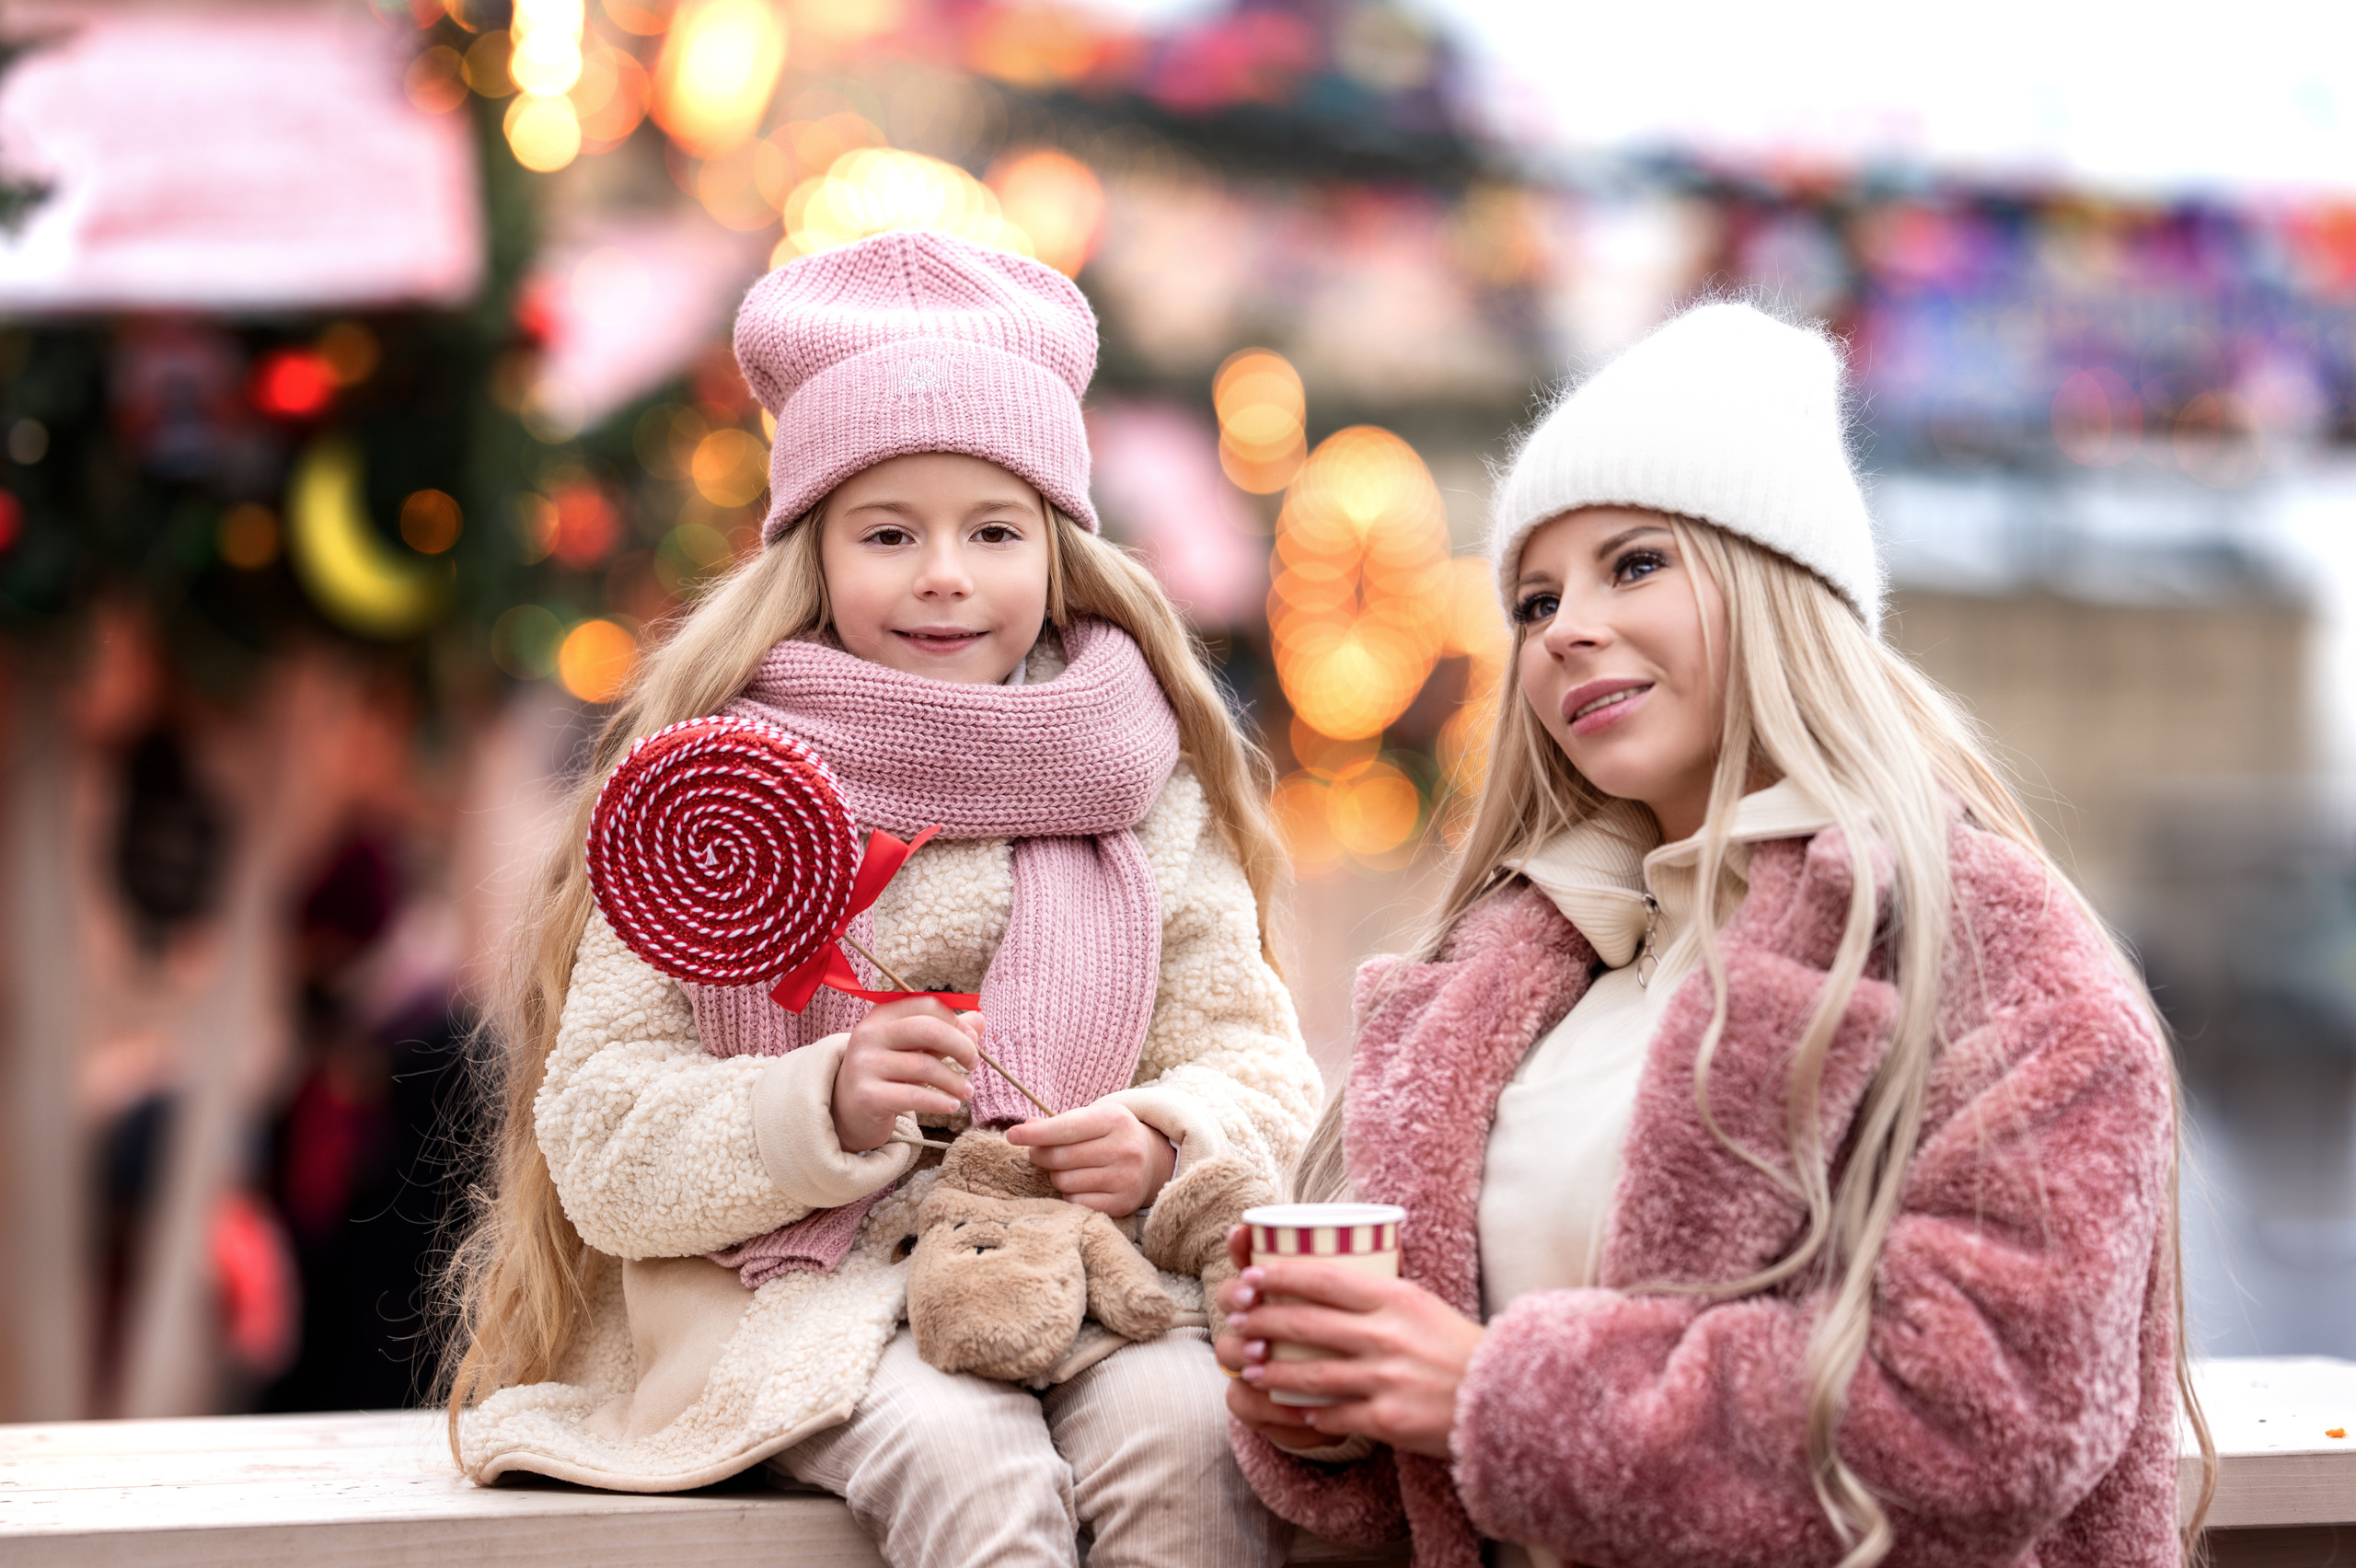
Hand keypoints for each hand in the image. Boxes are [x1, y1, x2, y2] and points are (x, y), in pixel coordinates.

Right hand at [831, 998, 981, 1153]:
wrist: (848, 1110)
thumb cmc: (888, 1073)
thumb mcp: (914, 1048)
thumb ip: (944, 1032)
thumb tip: (980, 1019)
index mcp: (881, 1015)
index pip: (927, 1005)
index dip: (956, 1021)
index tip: (972, 1040)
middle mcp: (869, 1035)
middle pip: (928, 1030)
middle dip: (961, 1047)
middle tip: (974, 1064)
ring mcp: (865, 1065)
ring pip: (925, 1067)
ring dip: (955, 1081)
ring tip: (967, 1092)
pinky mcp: (867, 1096)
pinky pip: (914, 1096)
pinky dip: (940, 1102)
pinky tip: (952, 1105)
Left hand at [1002, 1100, 1175, 1215]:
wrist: (1151, 1159)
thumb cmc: (1109, 1135)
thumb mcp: (1090, 1118)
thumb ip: (1057, 1123)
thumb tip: (1025, 1128)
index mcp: (1115, 1120)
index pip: (1065, 1128)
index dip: (1035, 1133)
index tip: (1011, 1135)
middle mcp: (1125, 1148)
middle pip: (1060, 1157)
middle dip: (1040, 1155)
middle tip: (1038, 1153)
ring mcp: (1126, 1178)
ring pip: (1064, 1182)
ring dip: (1055, 1176)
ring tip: (1066, 1168)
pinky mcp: (1123, 1203)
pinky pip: (1075, 1202)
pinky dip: (1069, 1194)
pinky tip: (1079, 1184)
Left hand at [1215, 1230, 1484, 1460]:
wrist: (1505, 1399)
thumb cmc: (1461, 1349)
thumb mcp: (1424, 1305)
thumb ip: (1382, 1293)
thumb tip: (1334, 1275)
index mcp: (1396, 1297)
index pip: (1323, 1278)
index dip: (1279, 1277)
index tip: (1249, 1276)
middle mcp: (1386, 1334)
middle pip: (1305, 1324)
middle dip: (1261, 1321)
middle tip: (1236, 1321)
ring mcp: (1385, 1378)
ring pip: (1310, 1374)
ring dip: (1272, 1372)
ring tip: (1250, 1368)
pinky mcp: (1387, 1419)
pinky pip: (1333, 1417)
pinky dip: (1308, 1416)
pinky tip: (1290, 1414)